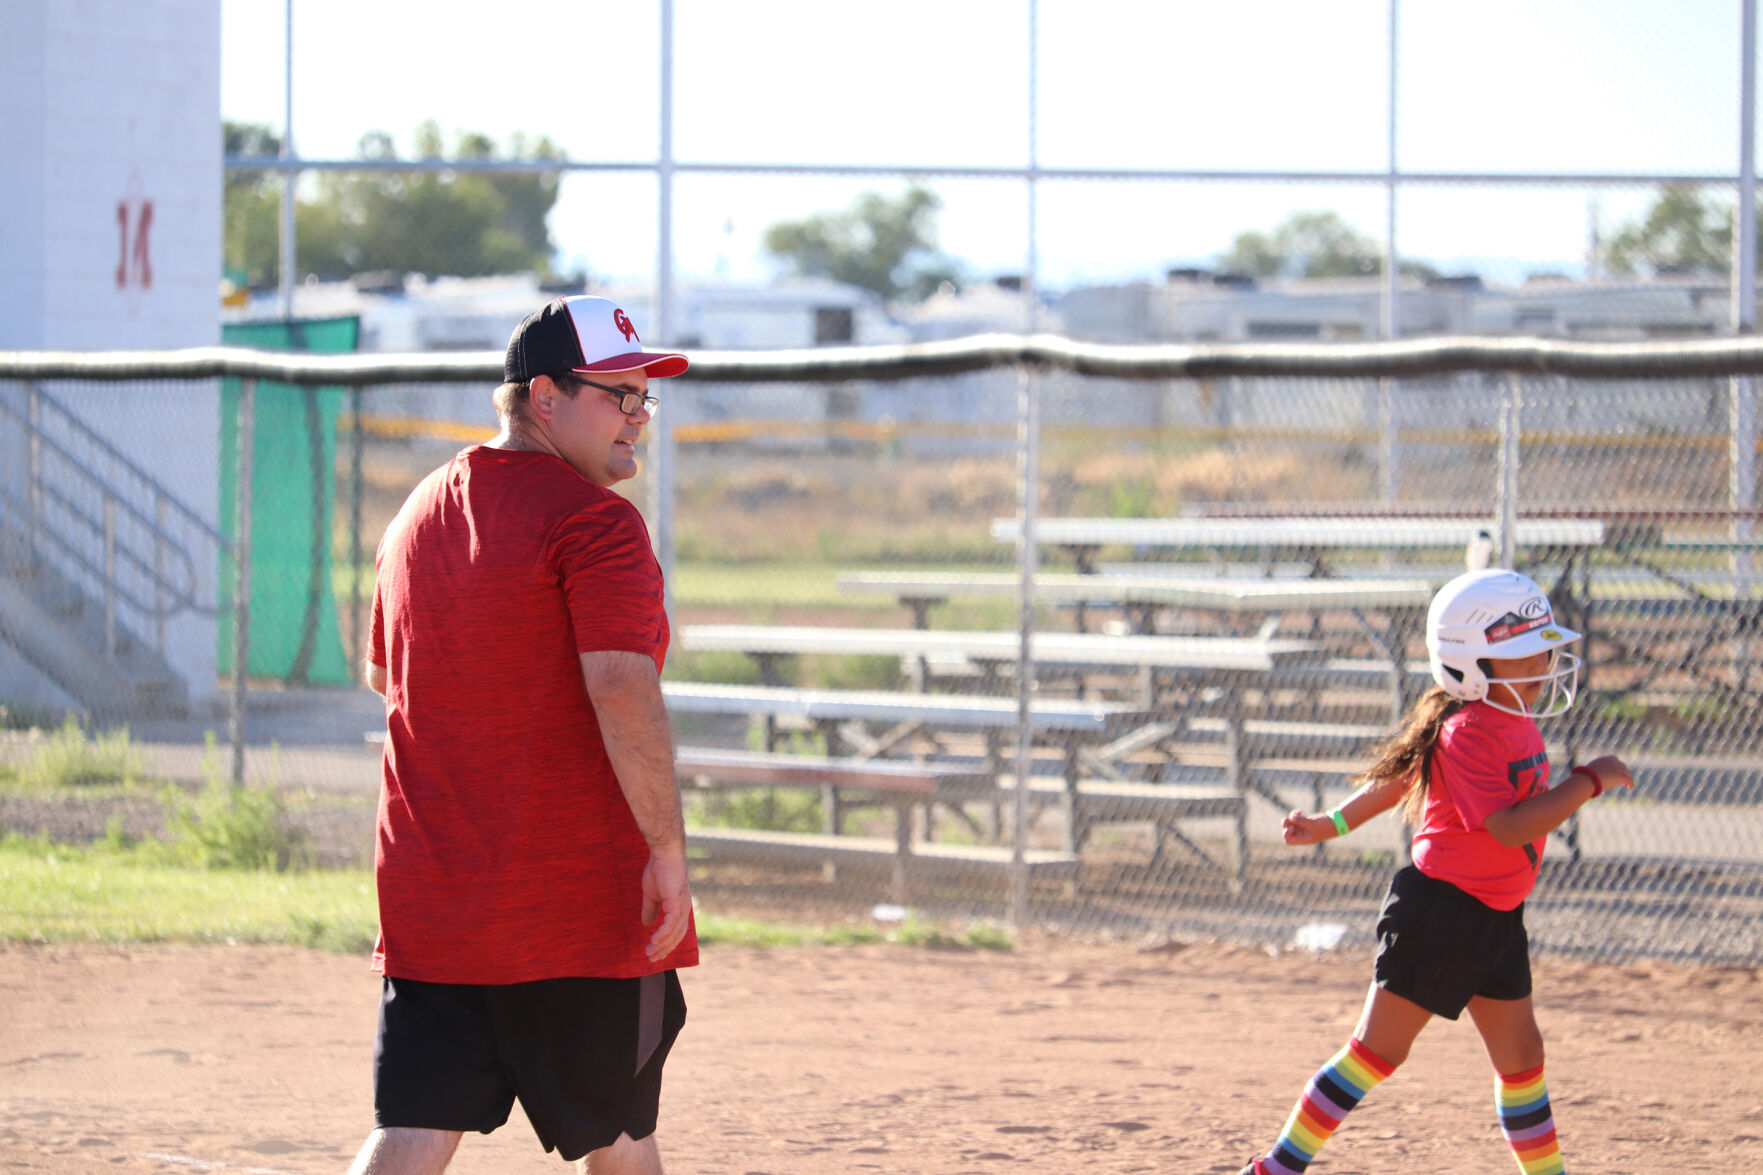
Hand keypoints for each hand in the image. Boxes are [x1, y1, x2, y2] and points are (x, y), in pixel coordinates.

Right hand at [641, 846, 691, 962]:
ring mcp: (682, 905)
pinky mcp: (677, 901)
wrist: (664, 854)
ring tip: (649, 953)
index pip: (676, 932)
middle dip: (664, 949)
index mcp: (680, 908)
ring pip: (674, 933)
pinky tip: (654, 941)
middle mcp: (684, 909)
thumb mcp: (651, 895)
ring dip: (661, 945)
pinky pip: (671, 923)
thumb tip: (646, 925)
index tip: (656, 954)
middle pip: (676, 936)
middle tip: (651, 959)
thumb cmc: (658, 870)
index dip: (667, 944)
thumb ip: (650, 910)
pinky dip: (663, 934)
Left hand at [1283, 811, 1335, 845]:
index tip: (1292, 827)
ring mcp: (1302, 828)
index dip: (1286, 834)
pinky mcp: (1304, 821)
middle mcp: (1301, 835)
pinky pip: (1295, 818)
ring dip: (1291, 817)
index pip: (1288, 840)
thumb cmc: (1325, 826)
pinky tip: (1300, 811)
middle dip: (1286, 824)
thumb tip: (1291, 817)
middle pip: (1286, 831)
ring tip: (1298, 813)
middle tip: (1292, 818)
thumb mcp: (1313, 824)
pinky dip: (1295, 814)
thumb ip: (1301, 821)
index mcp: (1303, 839)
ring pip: (1290, 823)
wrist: (1335, 822)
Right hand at [1579, 754, 1635, 793]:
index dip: (1616, 765)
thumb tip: (1585, 777)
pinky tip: (1630, 787)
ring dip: (1627, 778)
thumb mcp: (1589, 771)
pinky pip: (1629, 780)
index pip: (1614, 759)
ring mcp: (1618, 769)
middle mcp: (1613, 762)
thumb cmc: (1585, 776)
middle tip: (1622, 777)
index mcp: (1605, 759)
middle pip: (1622, 766)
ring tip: (1626, 784)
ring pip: (1627, 773)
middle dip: (1623, 771)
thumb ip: (1592, 772)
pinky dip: (1630, 783)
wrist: (1588, 779)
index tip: (1615, 770)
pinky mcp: (1622, 776)